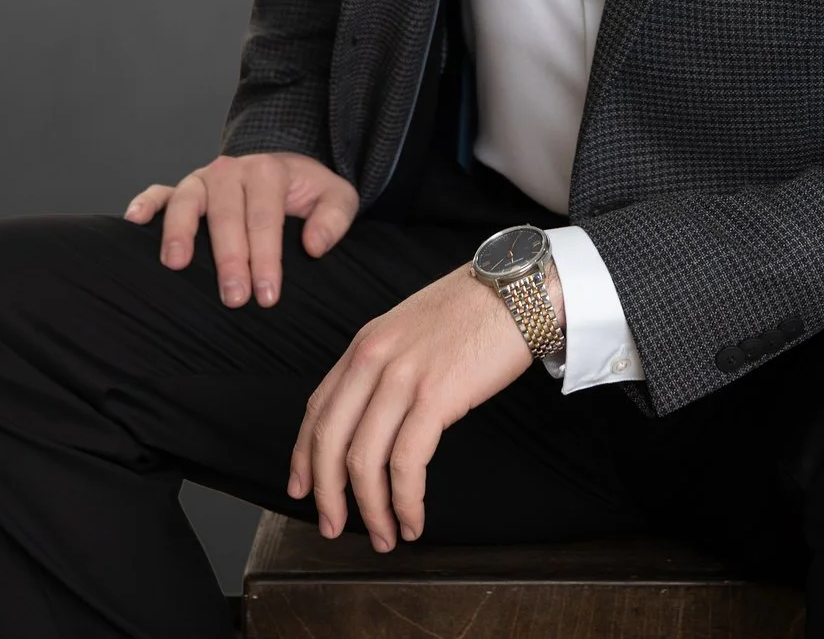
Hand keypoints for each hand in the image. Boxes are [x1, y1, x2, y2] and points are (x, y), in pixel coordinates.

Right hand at [124, 151, 358, 307]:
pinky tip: (134, 222)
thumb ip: (334, 217)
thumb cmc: (309, 193)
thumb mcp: (337, 197)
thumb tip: (315, 245)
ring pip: (187, 201)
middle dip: (230, 258)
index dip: (266, 258)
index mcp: (269, 172)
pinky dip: (145, 203)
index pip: (265, 218)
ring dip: (180, 231)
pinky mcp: (182, 188)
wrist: (286, 170)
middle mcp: (232, 171)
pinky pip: (159, 192)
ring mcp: (203, 179)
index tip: (267, 295)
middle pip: (226, 215)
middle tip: (234, 298)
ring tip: (176, 264)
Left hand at [287, 261, 562, 551]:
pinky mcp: (436, 396)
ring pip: (364, 460)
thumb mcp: (413, 328)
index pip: (316, 410)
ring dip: (372, 510)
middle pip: (330, 442)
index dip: (304, 457)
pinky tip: (414, 519)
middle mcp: (373, 360)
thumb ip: (388, 365)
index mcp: (365, 344)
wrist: (521, 288)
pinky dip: (405, 501)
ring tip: (386, 536)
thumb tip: (379, 416)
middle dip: (327, 495)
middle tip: (334, 528)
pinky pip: (407, 463)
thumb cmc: (478, 308)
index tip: (303, 488)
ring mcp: (402, 377)